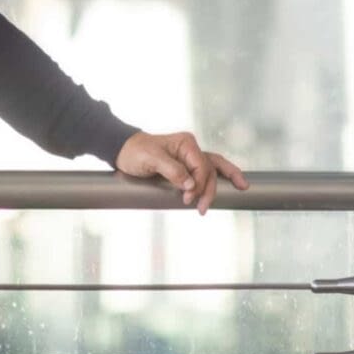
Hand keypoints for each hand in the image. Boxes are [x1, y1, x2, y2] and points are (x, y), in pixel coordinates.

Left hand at [115, 130, 247, 213]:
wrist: (124, 151)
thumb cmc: (136, 152)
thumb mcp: (151, 159)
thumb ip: (172, 170)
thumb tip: (191, 184)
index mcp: (186, 143)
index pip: (201, 166)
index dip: (198, 183)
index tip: (188, 198)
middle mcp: (191, 149)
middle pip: (210, 170)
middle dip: (209, 190)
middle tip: (202, 209)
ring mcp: (190, 158)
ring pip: (213, 170)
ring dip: (217, 187)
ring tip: (223, 199)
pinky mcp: (186, 167)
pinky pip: (206, 173)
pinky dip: (217, 180)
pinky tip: (230, 185)